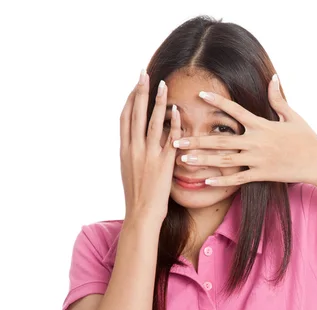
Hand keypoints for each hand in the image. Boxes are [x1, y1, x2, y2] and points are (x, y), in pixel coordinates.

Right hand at [120, 70, 180, 221]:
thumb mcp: (129, 170)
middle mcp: (133, 149)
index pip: (124, 118)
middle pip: (136, 114)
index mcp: (124, 150)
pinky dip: (174, 123)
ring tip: (162, 84)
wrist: (141, 214)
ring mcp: (148, 156)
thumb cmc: (138, 196)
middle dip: (140, 92)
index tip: (135, 85)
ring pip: (152, 123)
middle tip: (144, 73)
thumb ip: (133, 153)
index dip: (130, 99)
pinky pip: (170, 139)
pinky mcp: (164, 164)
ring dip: (158, 102)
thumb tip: (137, 141)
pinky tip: (177, 110)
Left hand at [172, 75, 316, 185]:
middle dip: (197, 139)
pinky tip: (205, 180)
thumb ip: (278, 99)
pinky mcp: (262, 174)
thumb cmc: (307, 138)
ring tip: (184, 160)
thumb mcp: (293, 116)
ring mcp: (258, 159)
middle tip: (175, 140)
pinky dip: (222, 180)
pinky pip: (238, 178)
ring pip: (225, 160)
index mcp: (262, 125)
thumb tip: (273, 78)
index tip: (199, 94)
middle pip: (221, 140)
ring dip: (203, 160)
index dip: (217, 101)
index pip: (235, 110)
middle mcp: (256, 141)